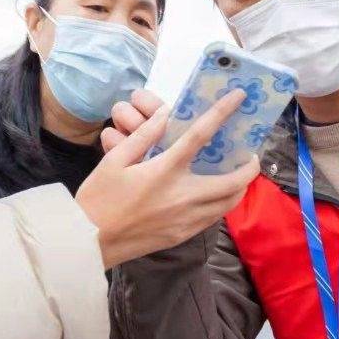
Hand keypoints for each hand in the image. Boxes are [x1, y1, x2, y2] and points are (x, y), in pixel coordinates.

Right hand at [77, 88, 257, 268]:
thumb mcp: (114, 161)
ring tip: (237, 176)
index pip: (201, 135)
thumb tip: (165, 116)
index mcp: (165, 171)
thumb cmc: (98, 198)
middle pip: (233, 181)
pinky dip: (222, 204)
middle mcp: (184, 196)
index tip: (238, 97)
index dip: (223, 113)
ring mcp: (186, 219)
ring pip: (228, 204)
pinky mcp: (182, 235)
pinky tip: (216, 196)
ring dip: (239, 187)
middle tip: (250, 156)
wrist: (88, 241)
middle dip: (250, 167)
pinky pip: (213, 218)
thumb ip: (143, 136)